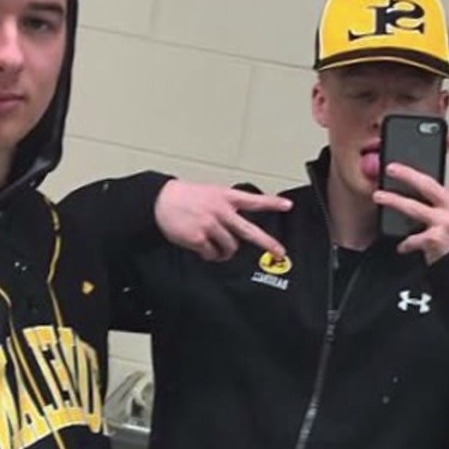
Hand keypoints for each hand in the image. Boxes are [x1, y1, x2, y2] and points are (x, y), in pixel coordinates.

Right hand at [155, 180, 291, 261]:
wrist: (161, 200)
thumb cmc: (185, 197)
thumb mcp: (211, 193)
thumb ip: (227, 206)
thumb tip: (236, 229)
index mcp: (225, 197)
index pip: (253, 200)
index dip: (272, 203)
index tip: (287, 206)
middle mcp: (221, 211)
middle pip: (249, 231)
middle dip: (267, 243)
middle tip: (280, 252)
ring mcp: (210, 225)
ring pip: (230, 247)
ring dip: (225, 252)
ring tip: (217, 249)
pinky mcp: (199, 238)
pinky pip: (211, 254)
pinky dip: (209, 254)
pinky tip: (202, 248)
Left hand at [373, 130, 448, 264]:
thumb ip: (442, 197)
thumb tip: (414, 181)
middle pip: (428, 185)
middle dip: (406, 174)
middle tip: (390, 167)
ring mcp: (446, 223)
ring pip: (413, 208)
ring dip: (393, 201)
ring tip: (378, 196)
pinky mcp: (436, 239)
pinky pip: (413, 237)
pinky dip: (405, 242)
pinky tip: (400, 244)